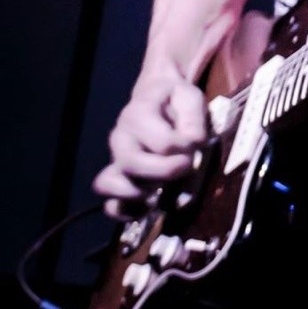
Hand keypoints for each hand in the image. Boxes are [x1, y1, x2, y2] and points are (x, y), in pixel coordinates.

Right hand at [92, 74, 209, 219]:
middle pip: (131, 163)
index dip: (183, 148)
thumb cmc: (175, 100)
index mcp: (138, 113)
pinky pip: (111, 205)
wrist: (157, 98)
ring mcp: (115, 161)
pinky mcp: (118, 180)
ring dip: (141, 192)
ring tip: (163, 185)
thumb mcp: (189, 97)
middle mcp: (121, 138)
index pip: (160, 141)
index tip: (195, 144)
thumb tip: (193, 144)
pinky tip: (151, 206)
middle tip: (186, 166)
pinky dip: (129, 211)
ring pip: (110, 184)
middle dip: (164, 171)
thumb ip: (193, 119)